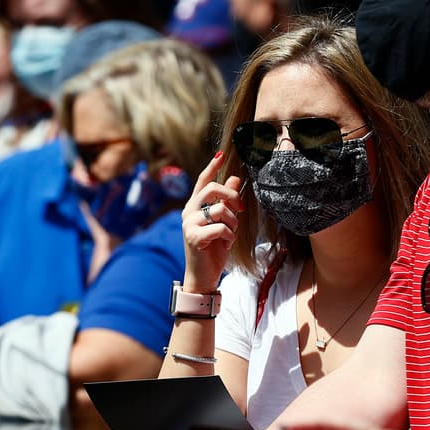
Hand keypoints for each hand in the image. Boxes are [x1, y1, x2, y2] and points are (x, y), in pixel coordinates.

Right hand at [182, 151, 246, 290]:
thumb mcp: (224, 223)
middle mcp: (189, 212)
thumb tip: (235, 179)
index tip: (221, 154)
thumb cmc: (213, 249)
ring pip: (220, 209)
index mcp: (194, 206)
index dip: (212, 166)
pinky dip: (229, 236)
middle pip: (213, 189)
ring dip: (233, 222)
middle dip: (232, 196)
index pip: (203, 181)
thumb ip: (227, 202)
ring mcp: (189, 224)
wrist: (203, 276)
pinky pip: (221, 227)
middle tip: (241, 209)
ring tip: (231, 234)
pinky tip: (225, 244)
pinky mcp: (194, 237)